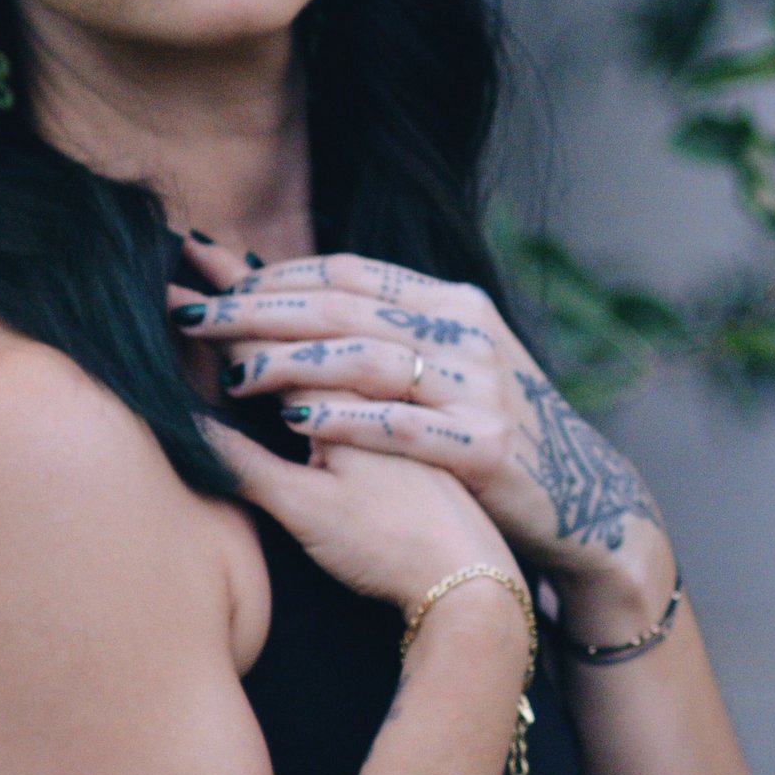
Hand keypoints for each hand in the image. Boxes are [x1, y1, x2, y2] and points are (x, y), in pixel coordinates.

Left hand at [167, 236, 669, 591]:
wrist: (583, 502)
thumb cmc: (492, 437)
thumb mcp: (452, 368)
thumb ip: (388, 336)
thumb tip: (293, 308)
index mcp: (453, 303)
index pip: (346, 272)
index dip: (272, 276)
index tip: (210, 283)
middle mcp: (468, 332)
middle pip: (343, 307)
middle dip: (257, 309)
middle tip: (191, 315)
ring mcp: (480, 387)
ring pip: (364, 358)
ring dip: (289, 362)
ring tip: (232, 375)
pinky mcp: (486, 446)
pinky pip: (400, 426)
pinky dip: (343, 420)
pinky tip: (295, 422)